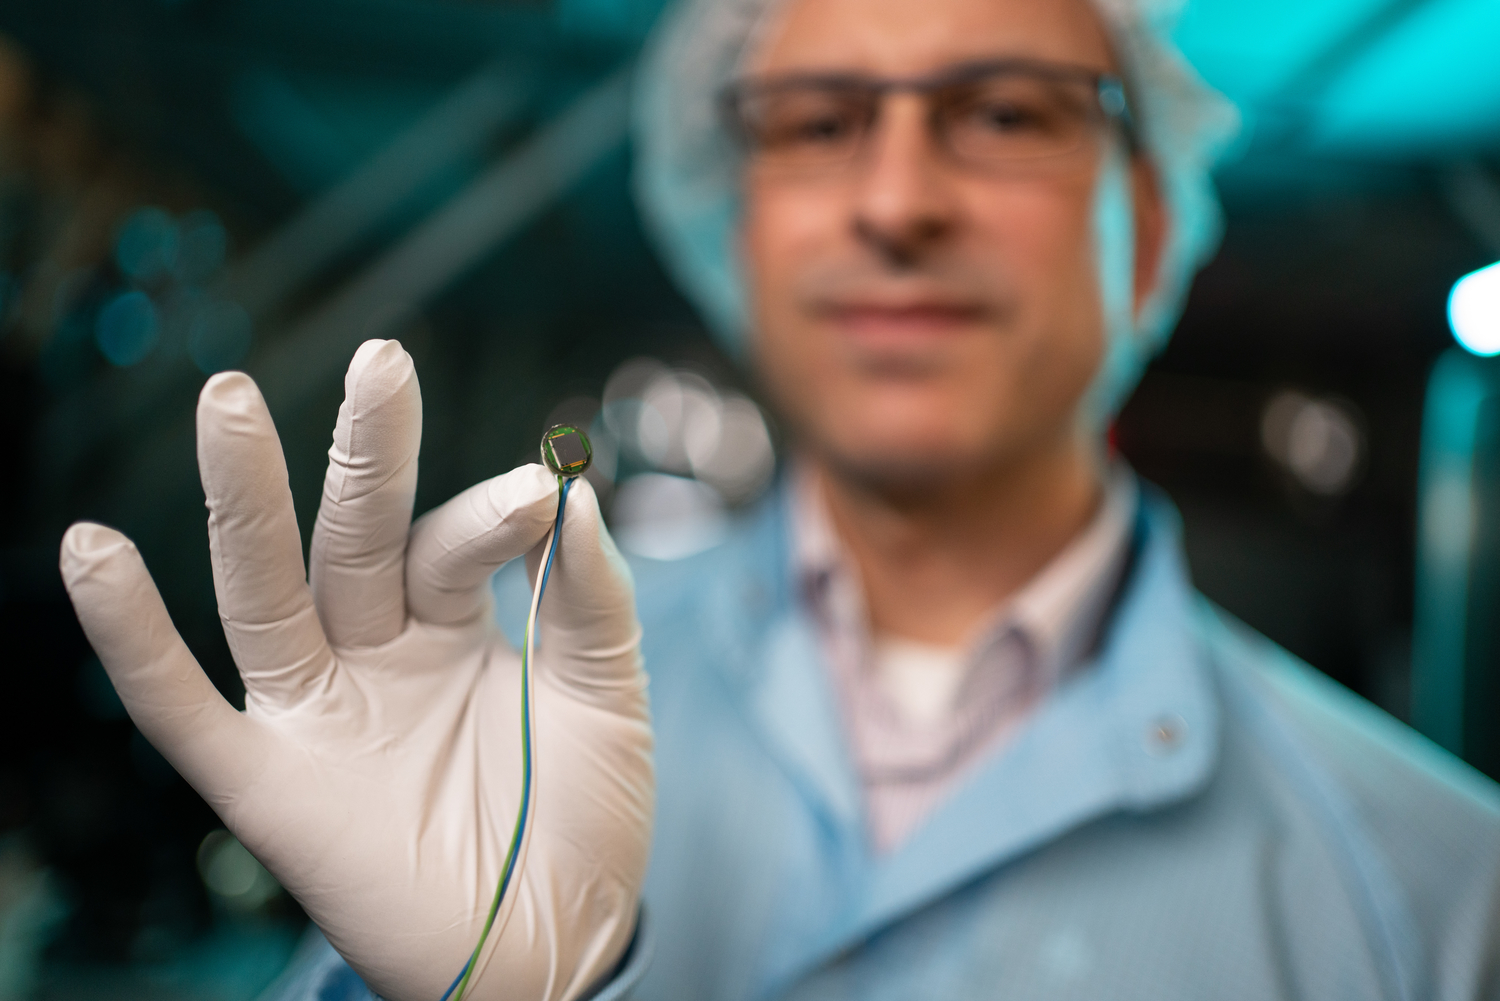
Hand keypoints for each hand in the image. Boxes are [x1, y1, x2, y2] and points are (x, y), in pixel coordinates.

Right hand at [59, 340, 652, 1000]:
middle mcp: (375, 652)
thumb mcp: (607, 699)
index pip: (449, 545)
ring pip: (263, 592)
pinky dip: (133, 640)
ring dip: (244, 503)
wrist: (555, 950)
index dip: (488, 516)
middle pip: (352, 537)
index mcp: (451, 624)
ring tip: (230, 401)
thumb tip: (577, 491)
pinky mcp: (269, 782)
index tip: (540, 491)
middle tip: (382, 359)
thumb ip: (591, 601)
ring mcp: (319, 711)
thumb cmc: (583, 821)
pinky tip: (94, 552)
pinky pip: (183, 709)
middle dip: (365, 456)